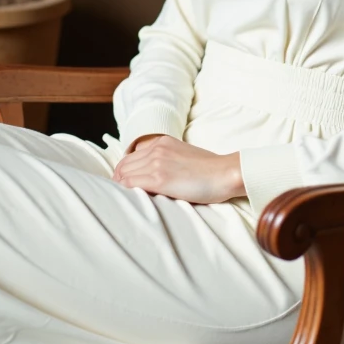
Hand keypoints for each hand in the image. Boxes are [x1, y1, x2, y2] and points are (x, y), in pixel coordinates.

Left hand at [112, 136, 244, 203]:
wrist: (224, 173)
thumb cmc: (209, 169)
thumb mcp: (183, 155)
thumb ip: (166, 159)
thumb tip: (151, 174)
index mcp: (161, 142)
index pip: (131, 156)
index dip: (124, 171)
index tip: (124, 184)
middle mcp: (156, 149)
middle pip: (124, 165)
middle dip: (119, 180)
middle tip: (120, 195)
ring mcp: (156, 162)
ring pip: (124, 175)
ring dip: (121, 187)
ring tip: (123, 200)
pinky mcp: (159, 179)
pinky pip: (131, 184)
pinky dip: (126, 192)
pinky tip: (130, 201)